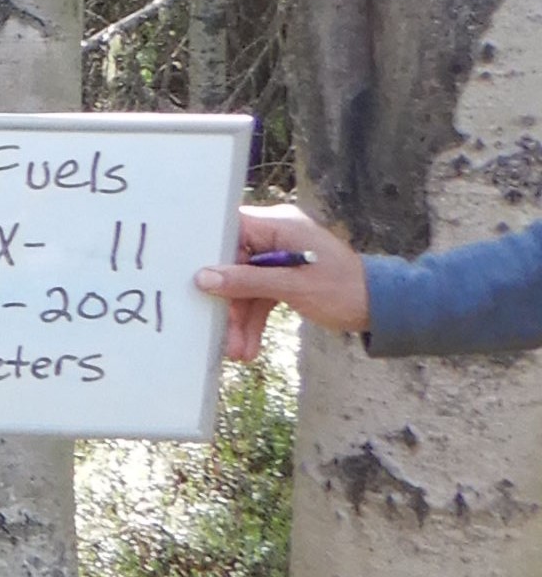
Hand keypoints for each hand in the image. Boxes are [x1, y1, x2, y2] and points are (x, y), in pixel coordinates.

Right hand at [195, 201, 369, 359]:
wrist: (382, 308)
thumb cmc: (344, 289)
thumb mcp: (293, 287)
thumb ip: (247, 281)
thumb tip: (204, 278)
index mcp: (279, 225)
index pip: (230, 230)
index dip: (209, 253)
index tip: (194, 278)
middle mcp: (276, 236)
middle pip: (233, 264)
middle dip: (229, 301)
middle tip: (221, 331)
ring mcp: (279, 257)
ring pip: (245, 285)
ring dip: (240, 318)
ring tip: (238, 350)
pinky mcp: (284, 276)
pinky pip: (259, 294)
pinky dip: (254, 318)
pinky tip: (249, 343)